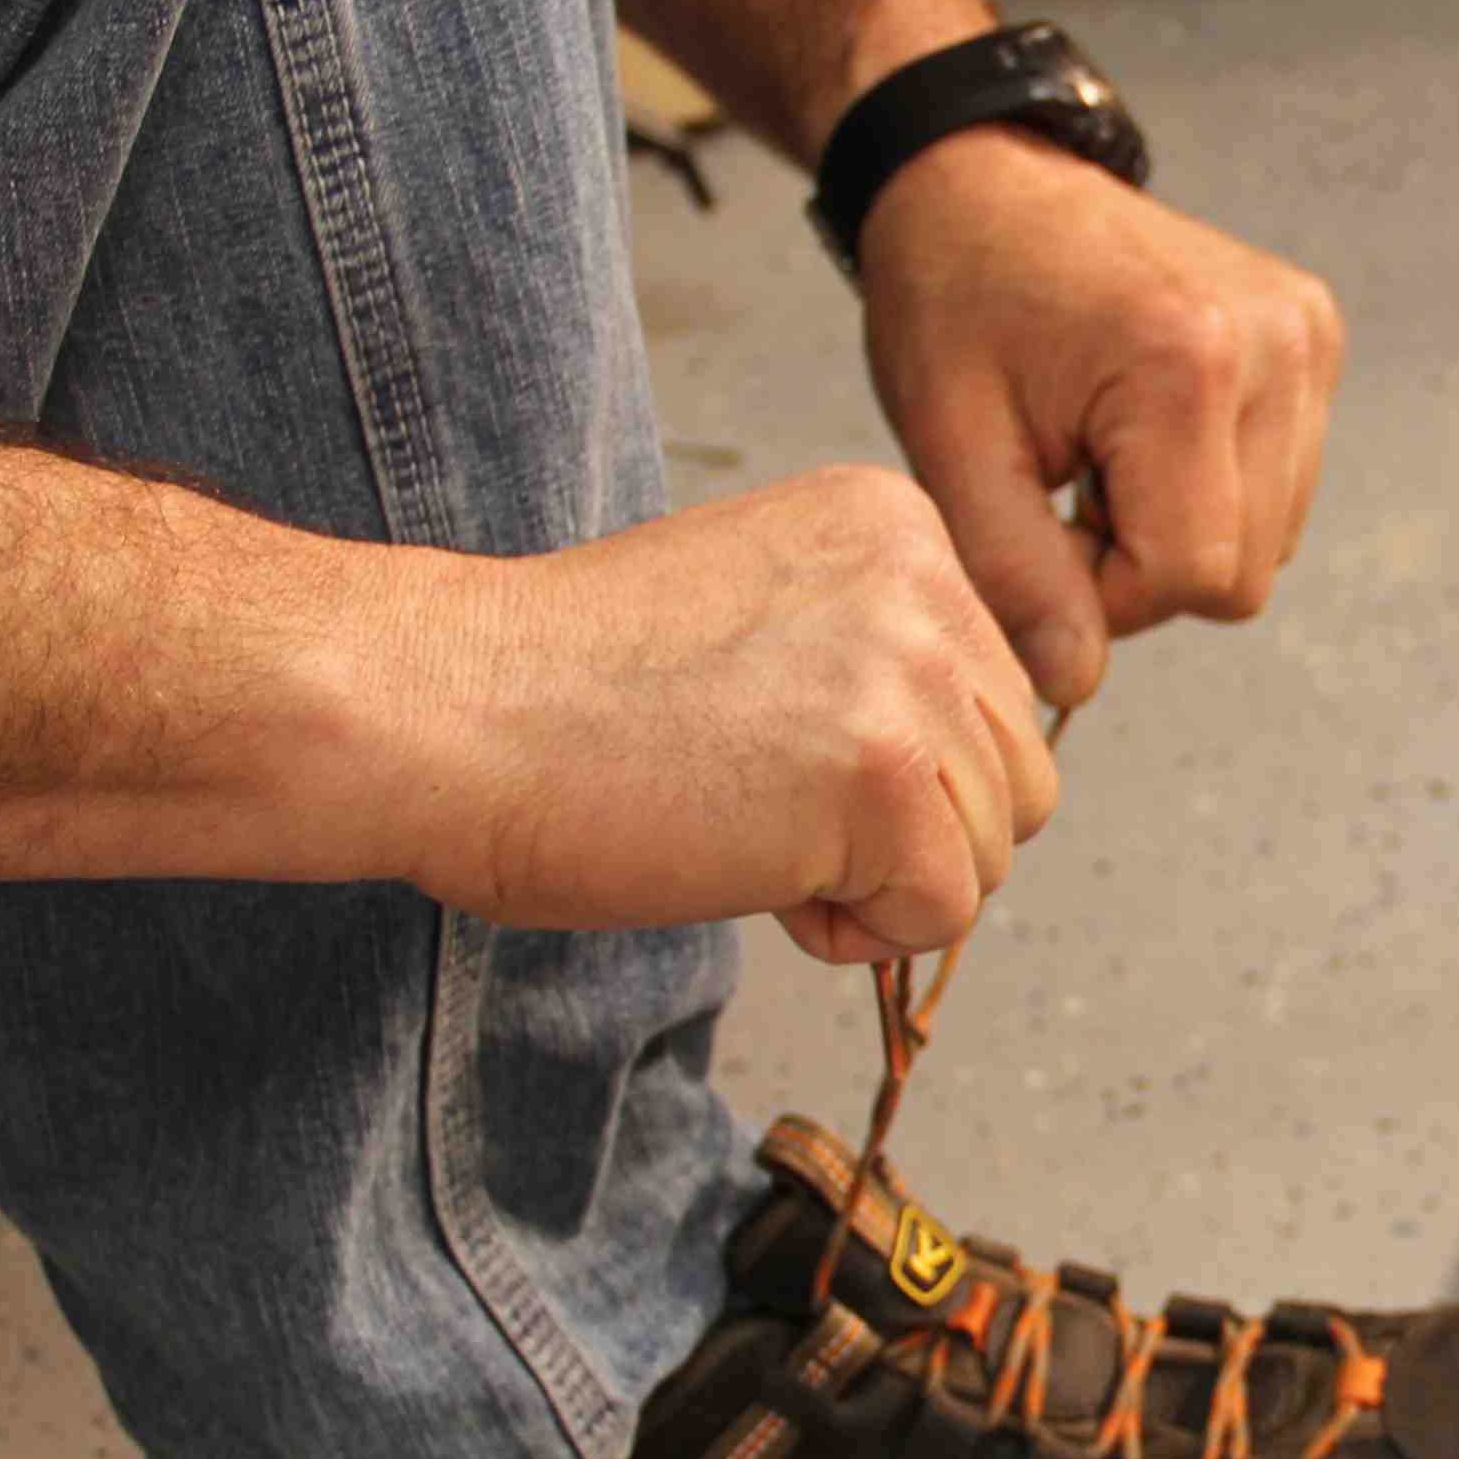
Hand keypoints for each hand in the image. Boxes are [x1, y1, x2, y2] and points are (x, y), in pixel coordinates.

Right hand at [403, 465, 1058, 962]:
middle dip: (912, 833)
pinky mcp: (884, 780)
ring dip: (878, 885)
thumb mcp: (760, 618)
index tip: (776, 757)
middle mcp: (921, 580)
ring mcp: (907, 674)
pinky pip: (940, 912)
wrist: (444, 707)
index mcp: (893, 524)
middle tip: (767, 816)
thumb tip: (966, 772)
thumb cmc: (561, 688)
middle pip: (1014, 772)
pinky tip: (753, 879)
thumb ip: (871, 659)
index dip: (901, 768)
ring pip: (991, 849)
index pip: (989, 691)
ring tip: (747, 839)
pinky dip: (855, 934)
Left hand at [858, 129, 1341, 705]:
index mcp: (1185, 364)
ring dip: (1182, 528)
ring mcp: (1308, 338)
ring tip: (1106, 452)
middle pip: (1244, 572)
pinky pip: (1284, 482)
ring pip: (1272, 539)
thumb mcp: (953, 445)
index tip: (1042, 529)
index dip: (1106, 594)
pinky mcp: (1316, 338)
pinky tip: (1147, 428)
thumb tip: (1075, 684)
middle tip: (1070, 490)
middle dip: (1147, 564)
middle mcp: (1276, 346)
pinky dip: (1214, 485)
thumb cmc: (953, 298)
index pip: (1191, 578)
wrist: (983, 178)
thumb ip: (1014, 575)